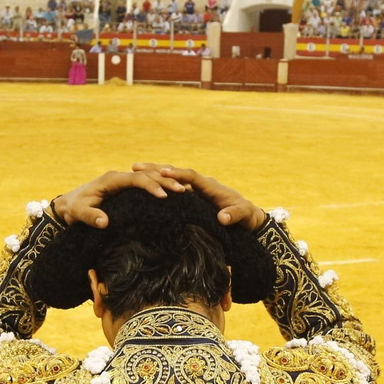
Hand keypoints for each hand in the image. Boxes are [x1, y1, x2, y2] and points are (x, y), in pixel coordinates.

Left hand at [52, 169, 187, 227]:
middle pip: (146, 175)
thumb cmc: (74, 210)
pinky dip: (160, 186)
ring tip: (184, 190)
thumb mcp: (78, 214)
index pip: (135, 179)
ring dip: (166, 182)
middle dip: (165, 181)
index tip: (164, 196)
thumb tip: (105, 222)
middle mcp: (118, 177)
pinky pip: (146, 183)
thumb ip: (91, 217)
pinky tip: (173, 193)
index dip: (150, 186)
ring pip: (148, 177)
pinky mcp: (125, 188)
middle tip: (183, 190)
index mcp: (110, 180)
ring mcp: (122, 181)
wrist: (67, 206)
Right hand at [130, 164, 266, 230]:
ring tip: (134, 170)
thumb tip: (222, 217)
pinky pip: (173, 187)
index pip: (191, 177)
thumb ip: (233, 215)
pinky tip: (144, 184)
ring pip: (172, 178)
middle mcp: (201, 184)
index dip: (178, 175)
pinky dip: (159, 183)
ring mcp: (196, 189)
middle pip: (177, 172)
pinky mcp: (192, 196)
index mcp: (211, 186)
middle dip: (158, 168)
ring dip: (154, 173)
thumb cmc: (246, 216)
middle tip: (136, 166)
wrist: (249, 217)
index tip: (163, 173)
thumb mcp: (242, 216)